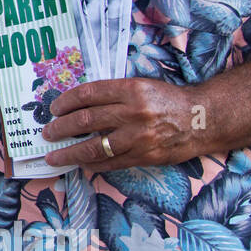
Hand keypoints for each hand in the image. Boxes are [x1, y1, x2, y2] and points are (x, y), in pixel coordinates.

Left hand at [40, 77, 202, 170]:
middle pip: (85, 120)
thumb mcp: (141, 86)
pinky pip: (110, 163)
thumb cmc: (167, 100)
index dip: (65, 102)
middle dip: (61, 128)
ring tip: (55, 156)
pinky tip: (80, 163)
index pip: (87, 94)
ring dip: (69, 153)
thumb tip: (77, 105)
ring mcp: (138, 136)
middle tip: (48, 133)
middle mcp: (133, 112)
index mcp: (130, 89)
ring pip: (94, 147)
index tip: (54, 109)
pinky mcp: (144, 156)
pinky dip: (92, 164)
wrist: (202, 119)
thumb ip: (112, 94)